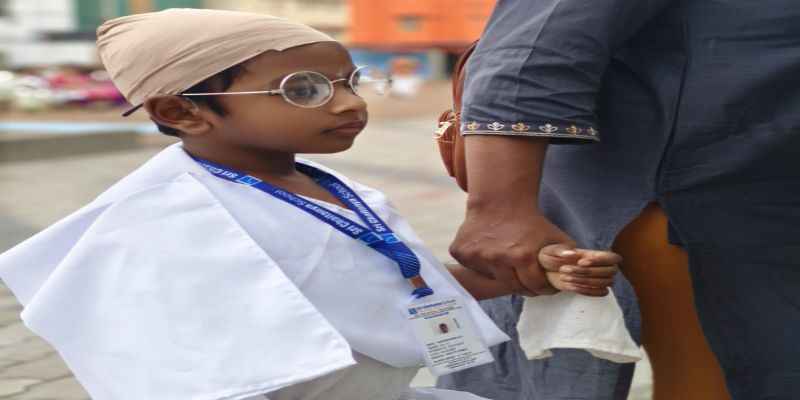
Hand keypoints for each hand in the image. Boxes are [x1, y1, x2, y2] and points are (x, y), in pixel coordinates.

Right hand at [449, 208, 574, 295]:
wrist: (499, 200)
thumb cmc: (531, 221)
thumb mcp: (555, 239)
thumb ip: (570, 259)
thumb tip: (582, 278)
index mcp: (522, 256)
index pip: (536, 287)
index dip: (544, 287)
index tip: (545, 284)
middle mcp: (497, 258)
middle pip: (514, 288)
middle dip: (526, 285)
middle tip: (530, 278)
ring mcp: (476, 256)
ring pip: (493, 279)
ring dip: (503, 275)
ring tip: (511, 263)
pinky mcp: (461, 252)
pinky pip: (474, 269)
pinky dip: (483, 266)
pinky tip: (490, 252)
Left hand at [539, 244, 620, 296]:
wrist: (544, 271)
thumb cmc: (549, 257)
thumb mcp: (551, 251)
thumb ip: (560, 251)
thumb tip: (571, 254)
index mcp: (593, 254)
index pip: (612, 258)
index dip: (600, 261)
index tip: (580, 263)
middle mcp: (599, 266)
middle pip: (610, 271)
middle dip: (587, 272)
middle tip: (564, 270)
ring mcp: (597, 278)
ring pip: (606, 282)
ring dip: (585, 282)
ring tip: (564, 278)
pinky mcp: (592, 288)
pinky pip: (601, 292)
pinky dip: (587, 291)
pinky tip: (571, 287)